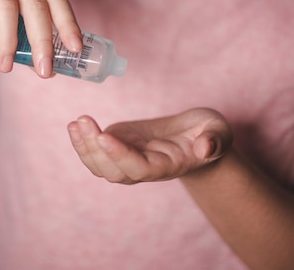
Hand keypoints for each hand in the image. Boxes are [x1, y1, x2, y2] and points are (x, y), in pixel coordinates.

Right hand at [0, 0, 82, 76]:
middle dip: (41, 39)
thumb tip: (50, 70)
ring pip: (5, 0)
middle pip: (34, 2)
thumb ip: (26, 42)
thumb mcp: (6, 29)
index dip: (67, 23)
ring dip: (7, 37)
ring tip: (5, 66)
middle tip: (43, 69)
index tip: (75, 49)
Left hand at [67, 108, 232, 183]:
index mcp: (166, 166)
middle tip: (83, 122)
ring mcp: (128, 159)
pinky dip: (82, 142)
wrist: (196, 135)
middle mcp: (143, 169)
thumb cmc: (208, 132)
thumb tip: (206, 148)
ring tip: (76, 123)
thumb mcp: (218, 131)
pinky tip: (75, 125)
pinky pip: (96, 152)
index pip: (139, 168)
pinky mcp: (119, 147)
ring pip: (99, 165)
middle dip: (95, 149)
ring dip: (83, 146)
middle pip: (113, 171)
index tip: (104, 135)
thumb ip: (215, 140)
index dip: (120, 155)